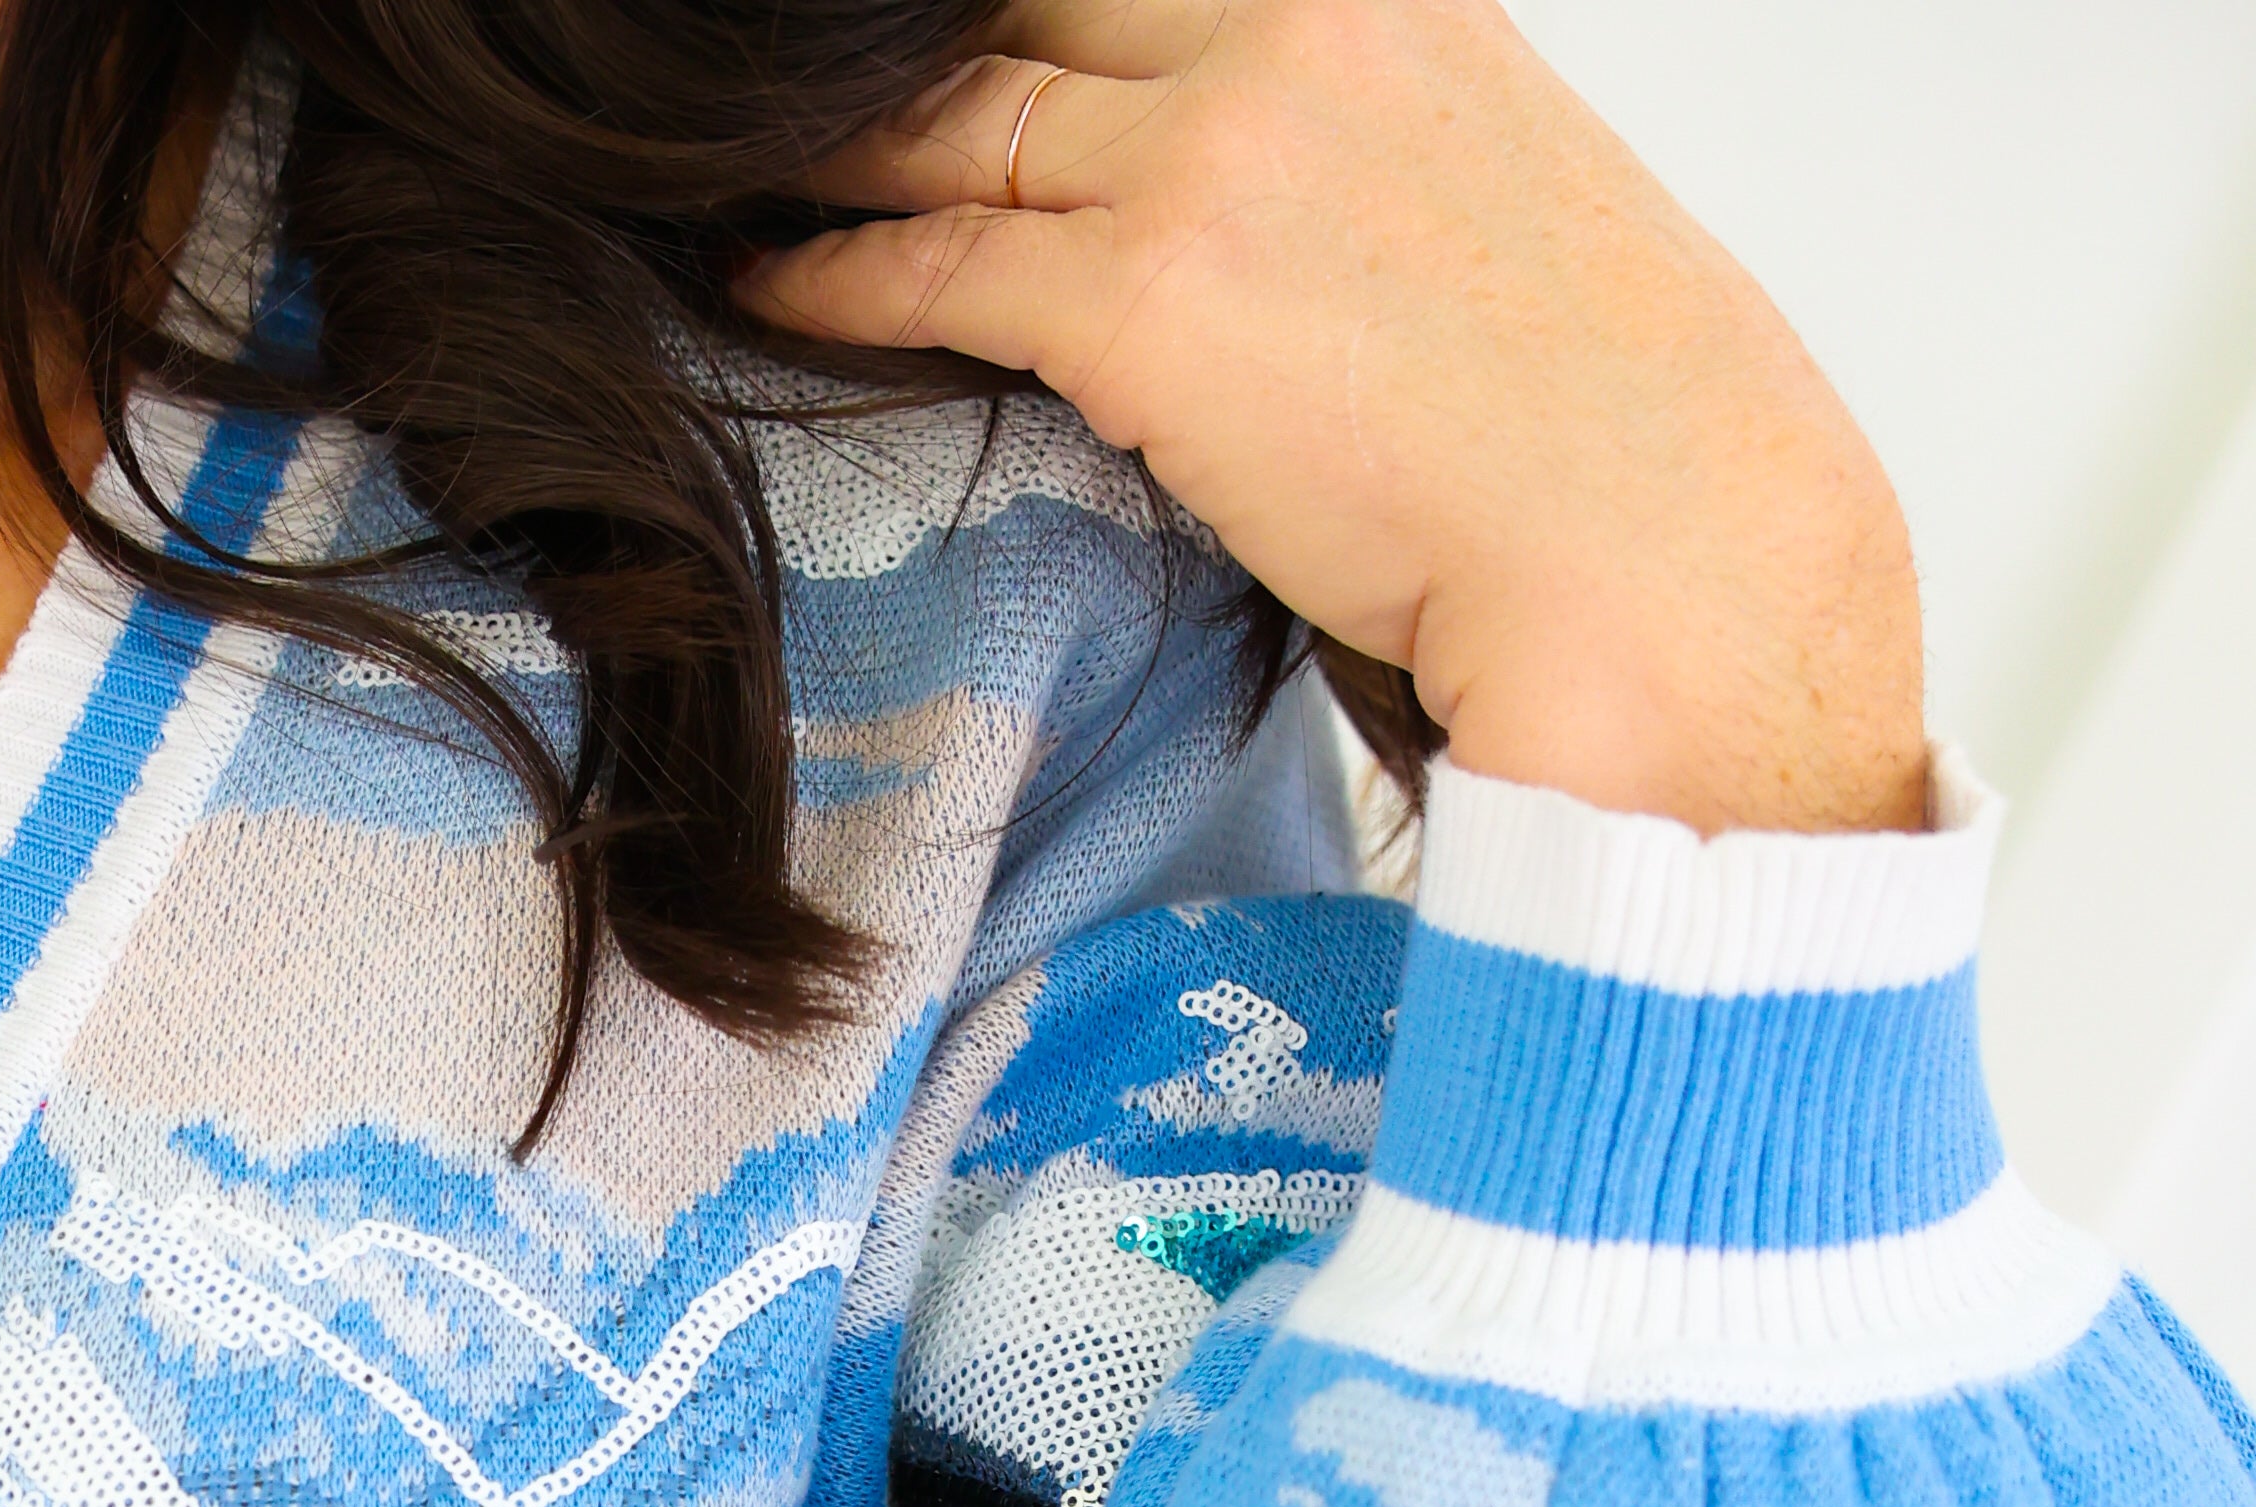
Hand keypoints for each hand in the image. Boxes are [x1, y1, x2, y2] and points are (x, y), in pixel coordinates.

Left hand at [737, 0, 1926, 836]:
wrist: (1668, 557)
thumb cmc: (1599, 436)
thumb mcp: (1490, 206)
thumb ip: (1358, 155)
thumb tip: (1271, 217)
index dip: (1014, 10)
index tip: (932, 39)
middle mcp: (1293, 29)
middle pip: (1024, 4)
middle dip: (903, 45)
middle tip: (777, 79)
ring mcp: (1215, 152)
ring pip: (952, 113)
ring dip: (827, 144)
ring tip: (733, 166)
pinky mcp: (1149, 299)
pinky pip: (932, 259)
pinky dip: (826, 268)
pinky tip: (759, 276)